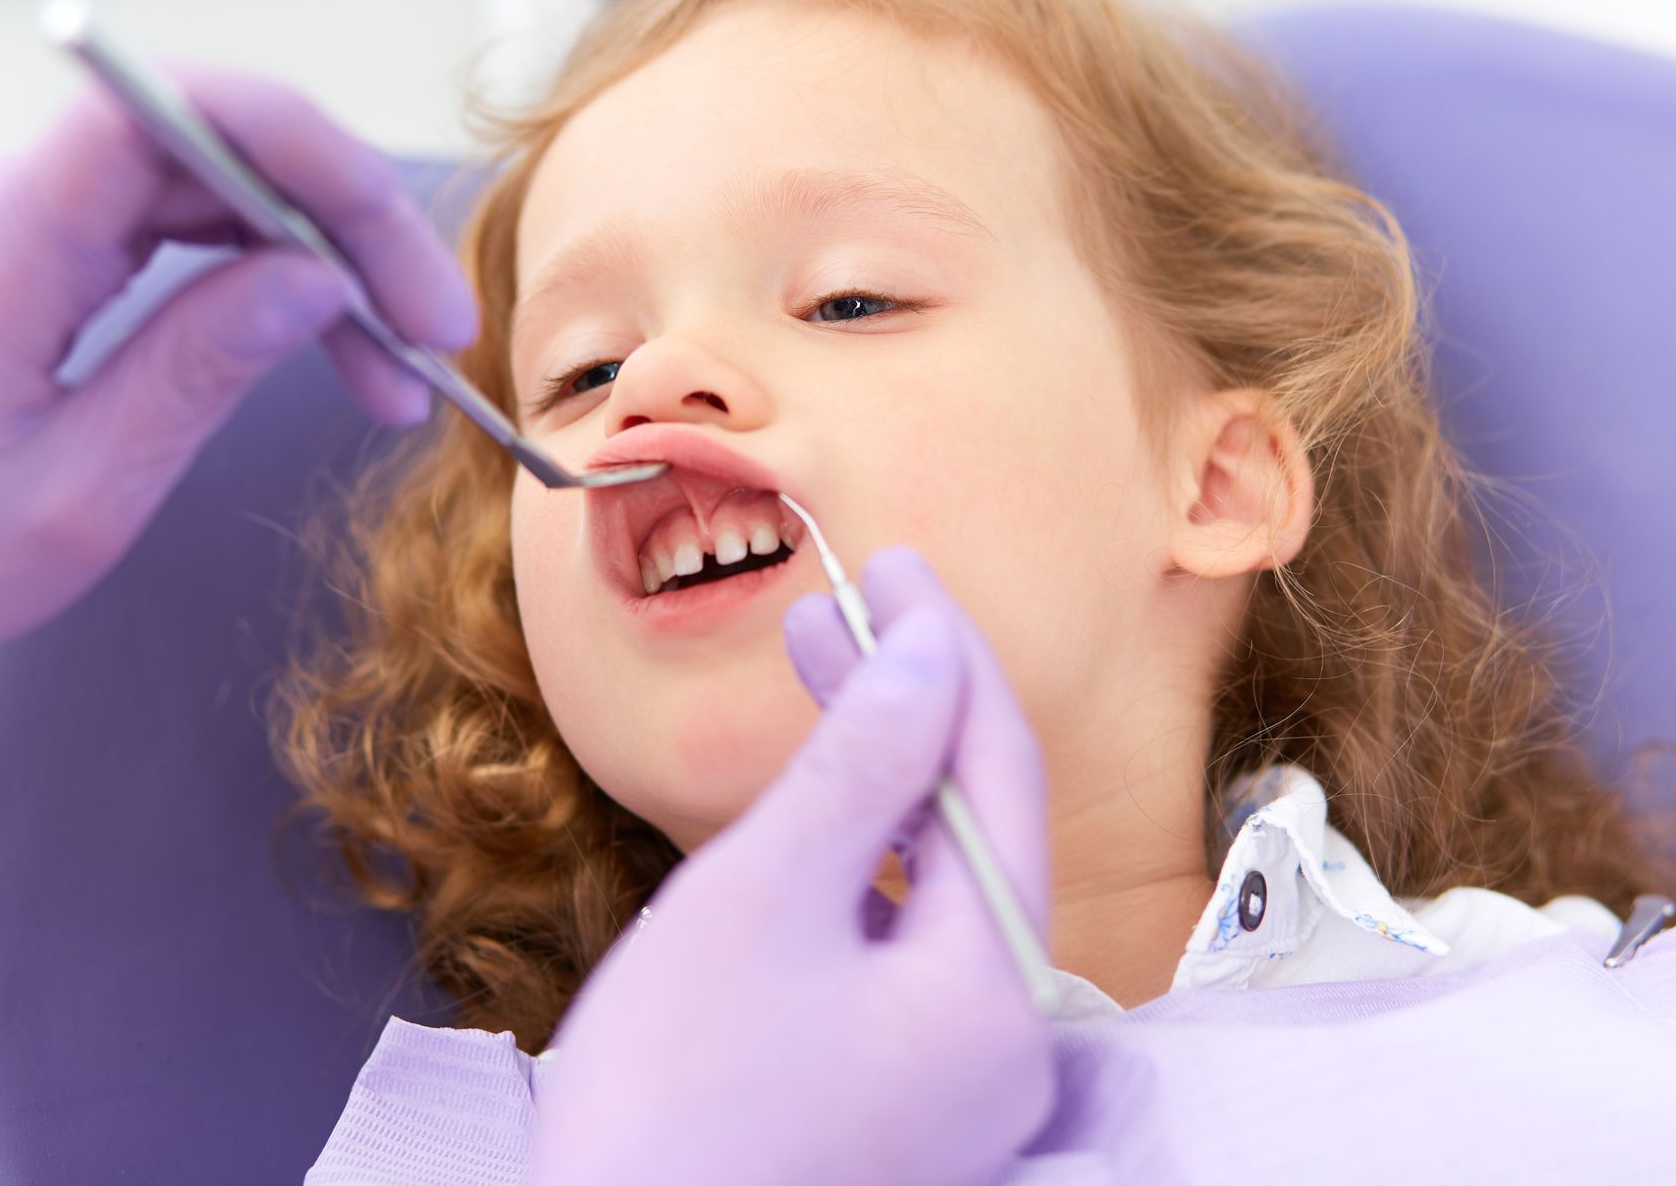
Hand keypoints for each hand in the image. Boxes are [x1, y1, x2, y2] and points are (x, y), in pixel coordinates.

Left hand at [0, 69, 473, 680]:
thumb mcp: (76, 494)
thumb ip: (195, 373)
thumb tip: (314, 282)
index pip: (165, 117)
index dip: (303, 152)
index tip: (396, 257)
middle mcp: (7, 199)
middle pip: (218, 145)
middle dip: (348, 226)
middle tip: (436, 334)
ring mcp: (25, 213)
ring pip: (219, 184)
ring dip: (325, 259)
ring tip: (399, 368)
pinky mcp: (42, 244)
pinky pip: (184, 222)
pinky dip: (270, 275)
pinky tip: (333, 344)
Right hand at [529, 548, 1056, 1185]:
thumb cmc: (670, 1103)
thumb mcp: (762, 897)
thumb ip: (860, 763)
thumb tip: (927, 652)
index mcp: (993, 992)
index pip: (999, 775)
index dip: (944, 654)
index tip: (889, 567)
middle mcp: (1005, 1046)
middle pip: (976, 830)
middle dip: (906, 710)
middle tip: (832, 608)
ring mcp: (958, 1088)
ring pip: (937, 890)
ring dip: (881, 783)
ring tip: (814, 686)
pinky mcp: (904, 1108)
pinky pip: (906, 956)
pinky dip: (864, 873)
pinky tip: (816, 820)